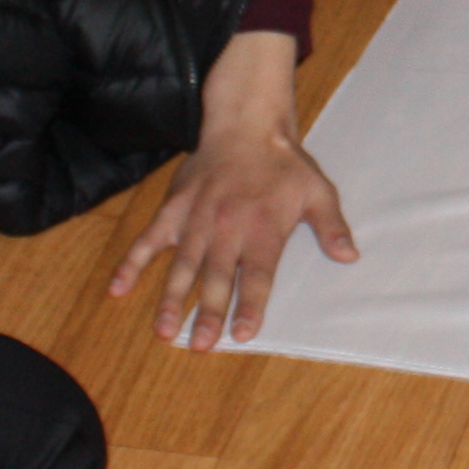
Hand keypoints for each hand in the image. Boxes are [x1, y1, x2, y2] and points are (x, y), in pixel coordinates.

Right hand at [109, 29, 356, 345]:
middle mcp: (227, 226)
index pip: (257, 274)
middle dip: (208, 313)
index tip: (242, 333)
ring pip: (182, 265)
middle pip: (217, 277)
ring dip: (172, 299)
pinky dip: (132, 264)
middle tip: (200, 345)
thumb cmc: (284, 163)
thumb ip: (331, 226)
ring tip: (164, 331)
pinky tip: (118, 289)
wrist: (245, 123)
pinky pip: (148, 239)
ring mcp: (196, 218)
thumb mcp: (318, 190)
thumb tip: (349, 256)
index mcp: (263, 227)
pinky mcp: (173, 208)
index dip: (250, 304)